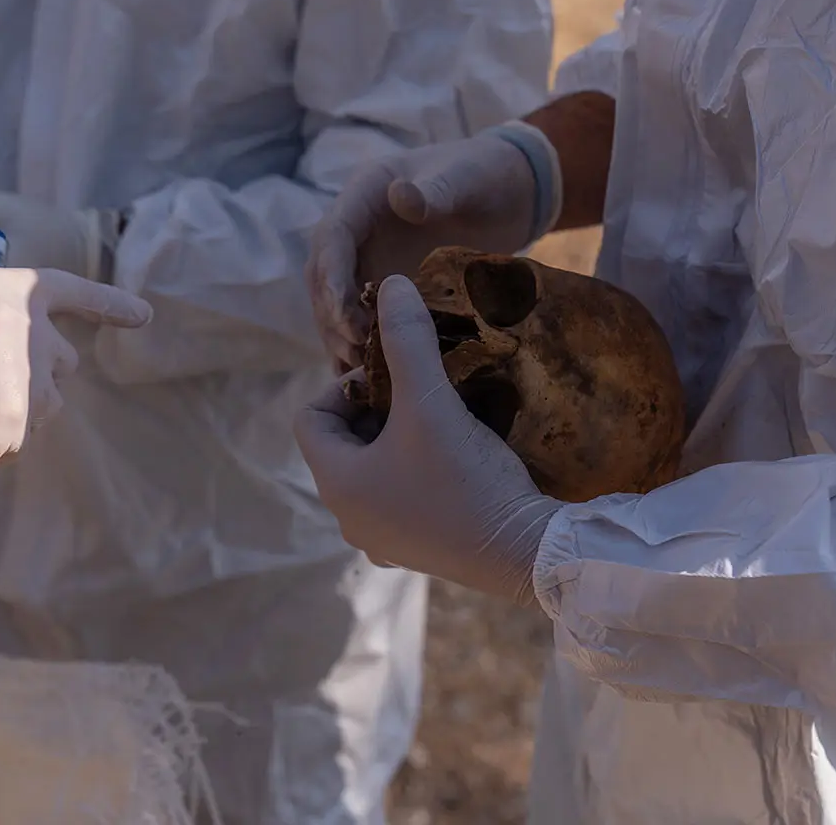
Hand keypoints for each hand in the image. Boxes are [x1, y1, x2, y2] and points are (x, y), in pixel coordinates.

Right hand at [0, 266, 151, 509]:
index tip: (145, 317)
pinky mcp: (22, 418)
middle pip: (62, 355)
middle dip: (38, 374)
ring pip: (51, 399)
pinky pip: (28, 434)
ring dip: (21, 409)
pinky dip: (0, 440)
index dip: (109, 304)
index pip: (67, 288)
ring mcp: (24, 370)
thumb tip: (44, 347)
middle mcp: (19, 322)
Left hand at [294, 275, 562, 603]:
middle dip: (375, 411)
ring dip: (397, 440)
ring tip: (438, 421)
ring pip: (373, 469)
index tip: (393, 376)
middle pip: (343, 443)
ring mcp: (381, 540)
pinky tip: (452, 460)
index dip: (346, 386)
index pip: (312, 417)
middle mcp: (348, 518)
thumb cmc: (464, 478)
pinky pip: (399, 497)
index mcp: (336, 483)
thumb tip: (391, 284)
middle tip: (418, 394)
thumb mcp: (430, 401)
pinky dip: (415, 472)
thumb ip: (407, 340)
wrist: (524, 552)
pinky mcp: (414, 550)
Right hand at [306, 130, 545, 370]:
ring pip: (335, 301)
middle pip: (323, 274)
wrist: (509, 191)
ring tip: (360, 368)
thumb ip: (437, 189)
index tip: (345, 317)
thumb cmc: (485, 175)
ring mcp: (367, 257)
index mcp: (365, 193)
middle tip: (355, 350)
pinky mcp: (382, 284)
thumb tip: (402, 196)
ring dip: (341, 334)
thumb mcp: (466, 177)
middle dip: (332, 314)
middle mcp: (356, 228)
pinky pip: (360, 314)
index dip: (332, 277)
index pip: (332, 237)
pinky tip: (366, 374)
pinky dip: (359, 342)